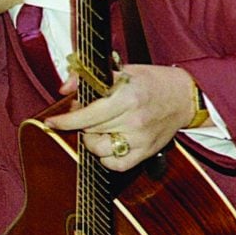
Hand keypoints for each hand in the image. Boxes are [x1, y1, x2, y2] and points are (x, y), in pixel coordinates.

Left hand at [45, 64, 196, 170]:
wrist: (184, 96)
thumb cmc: (151, 82)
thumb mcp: (121, 70)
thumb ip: (88, 78)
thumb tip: (63, 88)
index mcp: (126, 96)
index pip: (88, 114)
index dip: (65, 120)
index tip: (51, 122)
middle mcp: (133, 120)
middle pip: (90, 130)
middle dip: (79, 123)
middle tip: (84, 113)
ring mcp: (140, 139)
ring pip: (99, 148)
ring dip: (91, 139)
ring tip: (99, 127)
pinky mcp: (146, 152)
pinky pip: (115, 164)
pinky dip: (106, 156)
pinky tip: (109, 142)